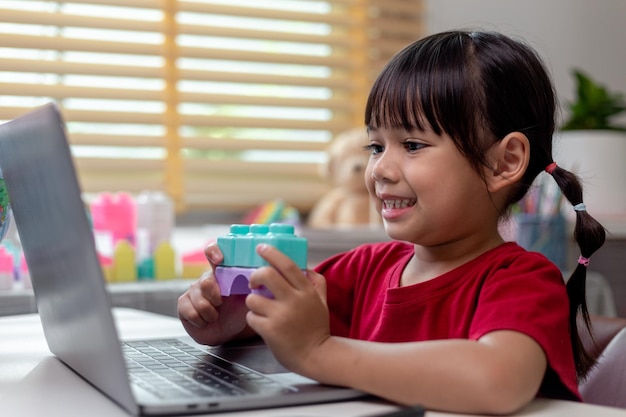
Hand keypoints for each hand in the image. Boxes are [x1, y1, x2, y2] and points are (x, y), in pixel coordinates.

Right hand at [177, 242, 252, 344]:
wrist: (226, 332)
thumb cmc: (237, 312)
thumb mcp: (248, 298)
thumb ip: (251, 285)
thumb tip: (259, 275)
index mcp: (221, 272)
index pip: (212, 252)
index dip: (213, 251)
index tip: (219, 259)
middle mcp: (205, 278)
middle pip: (206, 282)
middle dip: (216, 297)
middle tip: (222, 304)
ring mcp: (193, 291)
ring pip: (200, 301)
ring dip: (211, 313)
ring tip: (215, 316)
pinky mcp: (183, 304)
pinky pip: (191, 312)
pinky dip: (201, 321)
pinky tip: (205, 320)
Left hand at [245, 244, 330, 374]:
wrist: (316, 355)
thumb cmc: (317, 328)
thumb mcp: (322, 302)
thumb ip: (316, 283)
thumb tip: (306, 267)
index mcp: (306, 291)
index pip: (287, 264)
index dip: (272, 253)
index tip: (261, 247)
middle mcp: (294, 300)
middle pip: (266, 275)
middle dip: (255, 275)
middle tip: (254, 282)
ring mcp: (281, 315)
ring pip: (253, 298)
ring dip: (253, 302)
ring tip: (260, 309)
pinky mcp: (270, 330)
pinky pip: (251, 317)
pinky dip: (253, 319)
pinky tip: (262, 323)